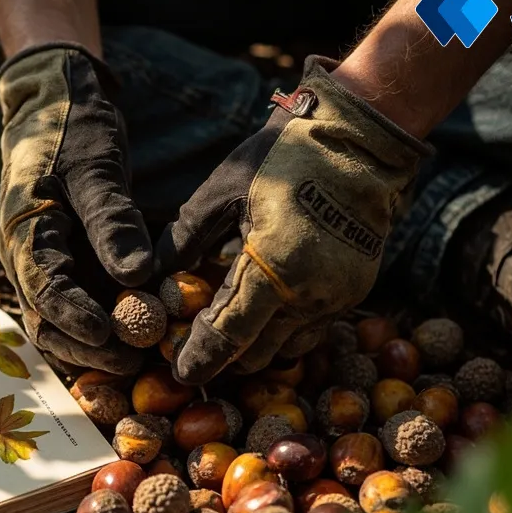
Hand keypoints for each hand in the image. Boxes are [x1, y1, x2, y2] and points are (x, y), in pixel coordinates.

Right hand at [0, 43, 152, 373]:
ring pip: (65, 321)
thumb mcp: (95, 167)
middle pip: (47, 320)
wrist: (57, 103)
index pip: (42, 288)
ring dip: (101, 343)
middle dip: (89, 346)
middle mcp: (28, 257)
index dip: (74, 318)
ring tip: (146, 356)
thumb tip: (135, 274)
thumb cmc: (72, 126)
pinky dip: (113, 322)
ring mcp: (50, 263)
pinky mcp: (72, 263)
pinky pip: (87, 303)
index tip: (111, 336)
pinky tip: (148, 332)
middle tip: (136, 360)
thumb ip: (112, 220)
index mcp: (23, 230)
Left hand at [155, 56, 431, 384]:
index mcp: (274, 269)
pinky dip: (284, 327)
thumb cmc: (285, 157)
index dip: (200, 359)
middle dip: (226, 359)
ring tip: (229, 327)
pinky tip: (264, 306)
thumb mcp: (222, 190)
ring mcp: (337, 297)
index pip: (228, 335)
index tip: (180, 373)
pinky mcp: (354, 292)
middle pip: (258, 355)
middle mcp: (310, 294)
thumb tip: (149, 275)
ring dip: (257, 346)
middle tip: (196, 346)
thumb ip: (185, 238)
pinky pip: (312, 328)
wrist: (361, 139)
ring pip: (288, 348)